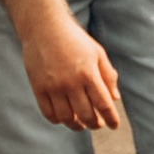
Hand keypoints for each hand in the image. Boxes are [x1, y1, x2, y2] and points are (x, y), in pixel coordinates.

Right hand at [20, 1, 123, 131]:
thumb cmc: (74, 39)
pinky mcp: (38, 88)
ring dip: (76, 125)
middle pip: (86, 115)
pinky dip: (58, 120)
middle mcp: (71, 83)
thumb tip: (115, 99)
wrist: (44, 27)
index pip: (104, 104)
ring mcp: (53, 87)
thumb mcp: (97, 53)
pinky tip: (65, 117)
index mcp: (88, 73)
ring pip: (66, 118)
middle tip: (97, 124)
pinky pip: (49, 113)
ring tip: (81, 123)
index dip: (111, 119)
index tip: (114, 126)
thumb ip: (108, 75)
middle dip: (94, 124)